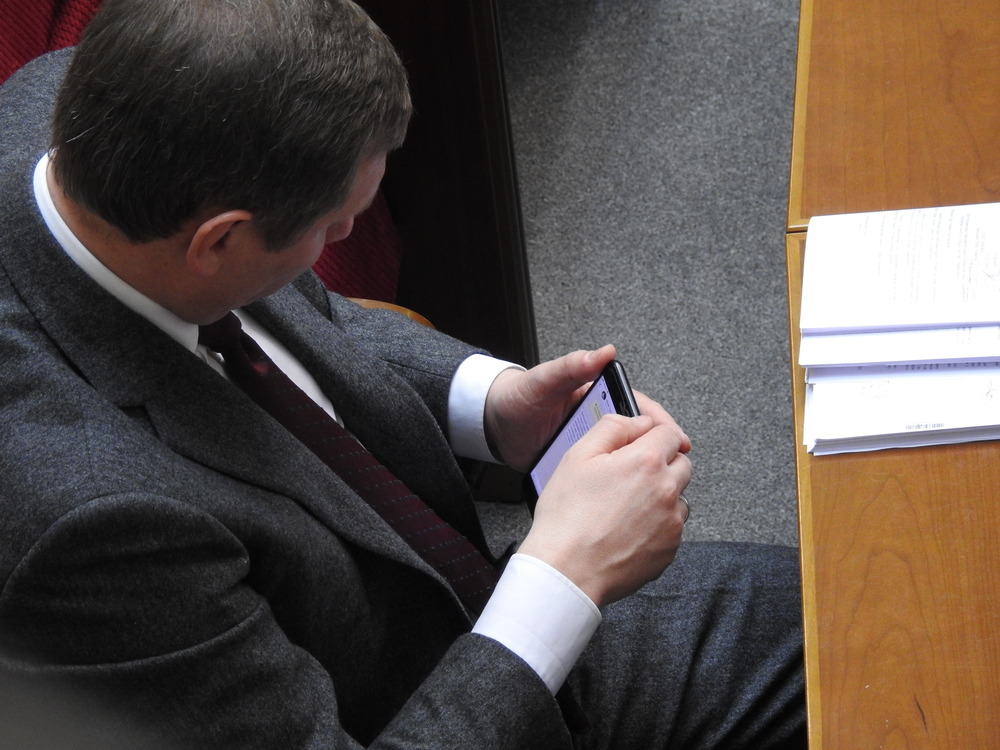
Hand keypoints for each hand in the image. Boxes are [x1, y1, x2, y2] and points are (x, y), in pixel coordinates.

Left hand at [485, 345, 690, 470]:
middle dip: (656, 450)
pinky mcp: (577, 464)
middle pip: (636, 435)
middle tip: (673, 467)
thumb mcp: (543, 381)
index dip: (659, 423)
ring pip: (621, 457)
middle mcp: (597, 418)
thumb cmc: (517, 396)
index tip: (674, 438)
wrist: (491, 425)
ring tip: (654, 486)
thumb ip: (571, 367)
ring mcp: (588, 443)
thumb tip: (602, 352)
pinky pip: (600, 474)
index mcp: (595, 393)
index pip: (637, 406)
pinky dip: (614, 484)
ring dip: (637, 469)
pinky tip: (624, 496)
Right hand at [517, 397, 691, 607]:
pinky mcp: (670, 549)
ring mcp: (672, 522)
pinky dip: (656, 524)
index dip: (651, 434)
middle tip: (628, 475)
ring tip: (625, 506)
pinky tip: (627, 528)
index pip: (669, 432)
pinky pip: (672, 526)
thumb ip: (613, 428)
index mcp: (646, 461)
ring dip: (661, 494)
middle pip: (681, 462)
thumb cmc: (566, 517)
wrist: (567, 571)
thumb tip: (638, 421)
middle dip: (660, 462)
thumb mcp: (578, 456)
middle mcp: (666, 489)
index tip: (640, 442)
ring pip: (679, 496)